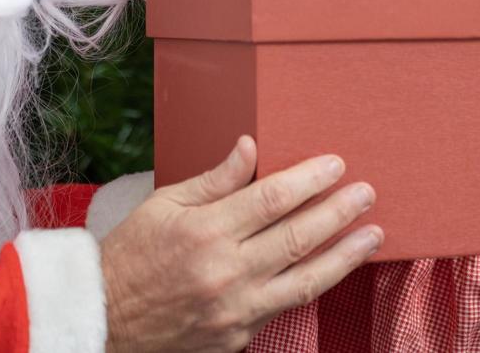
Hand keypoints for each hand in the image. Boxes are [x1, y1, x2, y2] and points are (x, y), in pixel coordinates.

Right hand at [99, 136, 380, 352]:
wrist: (105, 318)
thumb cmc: (132, 253)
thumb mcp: (165, 203)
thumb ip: (214, 179)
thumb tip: (249, 146)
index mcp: (205, 231)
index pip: (272, 198)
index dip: (310, 179)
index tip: (336, 165)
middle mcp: (226, 271)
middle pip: (298, 236)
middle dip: (339, 211)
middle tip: (367, 193)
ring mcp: (235, 309)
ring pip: (305, 280)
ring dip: (345, 255)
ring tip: (373, 235)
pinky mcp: (239, 335)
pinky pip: (285, 307)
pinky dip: (314, 285)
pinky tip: (333, 268)